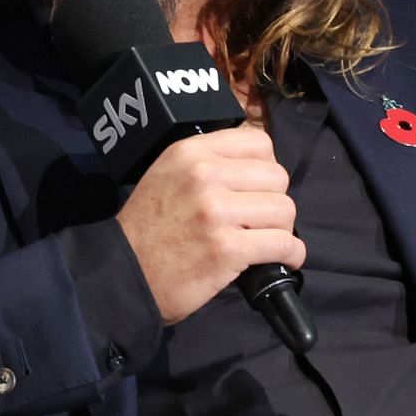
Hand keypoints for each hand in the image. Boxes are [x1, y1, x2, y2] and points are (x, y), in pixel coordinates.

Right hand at [115, 128, 303, 323]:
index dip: (266, 168)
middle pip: (277, 177)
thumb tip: (258, 167)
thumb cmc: (148, 228)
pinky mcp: (227, 248)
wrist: (123, 273)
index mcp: (192, 152)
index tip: (257, 189)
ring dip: (283, 229)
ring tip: (267, 241)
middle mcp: (205, 175)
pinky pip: (282, 244)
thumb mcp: (169, 174)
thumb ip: (208, 163)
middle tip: (260, 220)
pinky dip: (291, 255)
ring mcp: (216, 212)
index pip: (259, 142)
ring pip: (285, 210)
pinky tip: (284, 260)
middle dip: (275, 201)